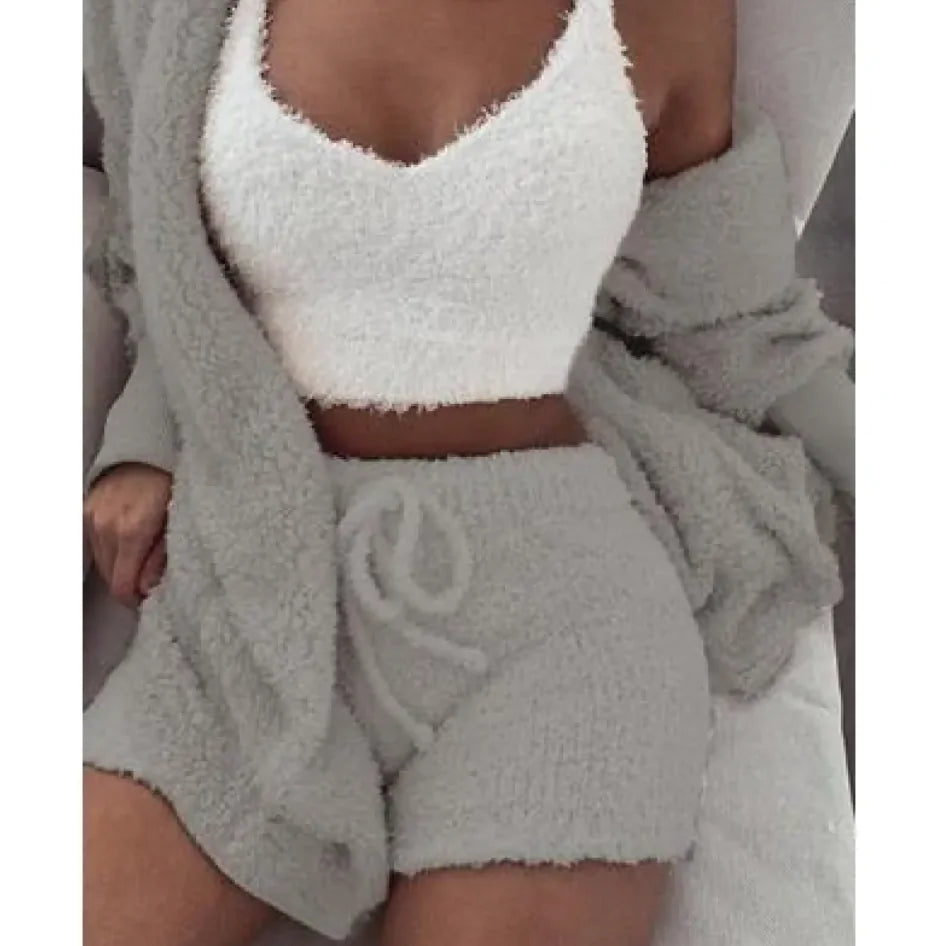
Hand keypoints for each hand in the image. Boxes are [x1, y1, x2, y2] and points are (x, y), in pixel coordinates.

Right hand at [83, 463, 172, 607]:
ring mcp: (92, 518)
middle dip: (129, 581)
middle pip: (110, 578)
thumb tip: (146, 588)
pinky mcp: (85, 511)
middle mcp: (106, 527)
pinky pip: (95, 545)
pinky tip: (127, 541)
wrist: (148, 451)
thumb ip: (161, 558)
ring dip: (119, 565)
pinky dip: (110, 550)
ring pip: (101, 563)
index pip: (121, 586)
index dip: (135, 598)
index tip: (148, 595)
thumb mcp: (178, 522)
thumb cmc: (170, 486)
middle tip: (150, 573)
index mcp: (132, 532)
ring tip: (141, 553)